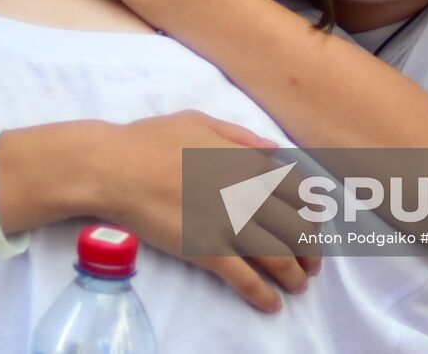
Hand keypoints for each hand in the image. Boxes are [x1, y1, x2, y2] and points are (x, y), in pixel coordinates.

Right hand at [89, 111, 320, 312]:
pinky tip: (271, 304)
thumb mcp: (200, 122)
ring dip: (295, 276)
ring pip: (279, 257)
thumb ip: (240, 136)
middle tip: (311, 264)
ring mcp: (228, 223)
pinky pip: (245, 278)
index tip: (311, 227)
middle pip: (297, 228)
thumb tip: (274, 149)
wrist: (115, 167)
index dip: (312, 214)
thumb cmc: (151, 140)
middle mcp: (246, 194)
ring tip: (298, 287)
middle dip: (312, 251)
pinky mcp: (206, 250)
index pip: (300, 192)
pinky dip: (263, 294)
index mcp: (248, 163)